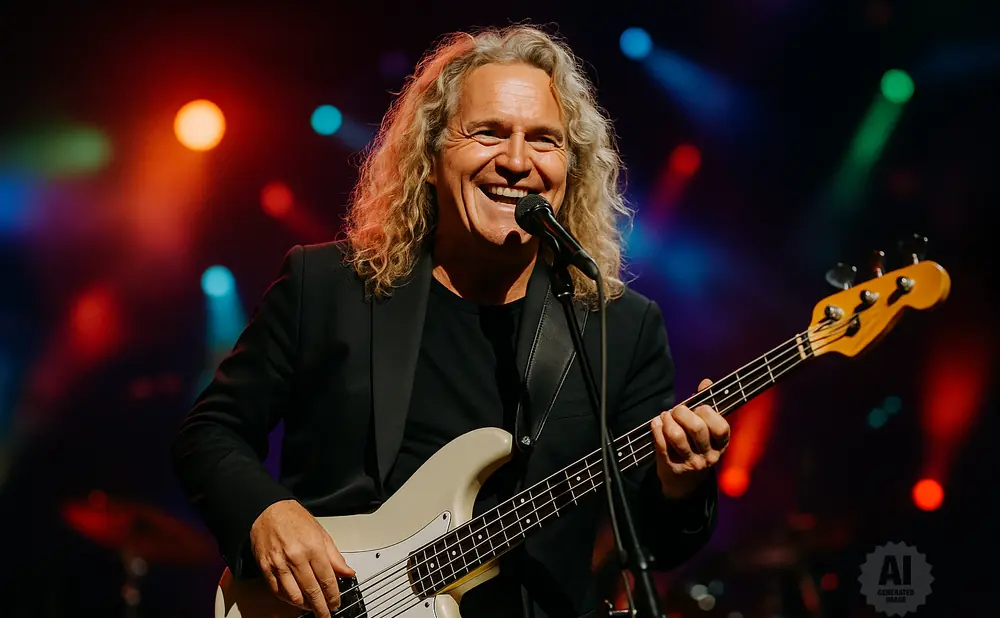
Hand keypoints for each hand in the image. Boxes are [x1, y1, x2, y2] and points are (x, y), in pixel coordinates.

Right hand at [250, 499, 355, 617]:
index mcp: (313, 547)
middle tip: (326, 614)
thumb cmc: (294, 519)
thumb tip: (347, 572)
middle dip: (321, 607)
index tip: (336, 603)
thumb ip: (335, 556)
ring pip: (294, 595)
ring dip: (305, 605)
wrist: (267, 510)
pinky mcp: (265, 567)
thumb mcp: (321, 533)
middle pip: (311, 590)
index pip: (327, 579)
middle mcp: (296, 557)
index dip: (333, 595)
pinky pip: (277, 590)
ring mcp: (279, 563)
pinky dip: (287, 599)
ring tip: (312, 607)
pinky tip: (295, 600)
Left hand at [650, 378, 730, 498]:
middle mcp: (708, 456)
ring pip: (677, 436)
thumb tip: (706, 382)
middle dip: (683, 413)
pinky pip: (661, 443)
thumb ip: (706, 406)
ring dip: (668, 420)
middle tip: (677, 410)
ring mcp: (690, 463)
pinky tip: (656, 423)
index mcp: (721, 445)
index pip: (721, 427)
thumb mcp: (707, 431)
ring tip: (665, 416)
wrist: (685, 484)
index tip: (698, 407)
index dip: (708, 412)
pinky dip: (656, 428)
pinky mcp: (671, 467)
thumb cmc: (696, 447)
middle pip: (697, 428)